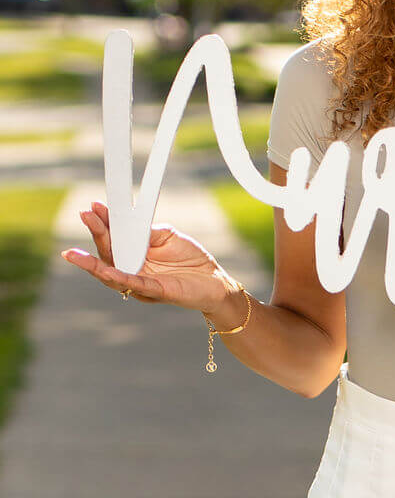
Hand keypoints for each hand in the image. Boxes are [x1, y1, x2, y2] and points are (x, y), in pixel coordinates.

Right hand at [61, 199, 238, 317]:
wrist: (215, 280)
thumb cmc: (190, 259)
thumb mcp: (167, 236)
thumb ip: (147, 231)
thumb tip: (129, 223)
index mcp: (134, 255)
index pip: (113, 239)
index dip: (102, 223)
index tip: (94, 206)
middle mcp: (133, 270)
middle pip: (107, 254)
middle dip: (96, 234)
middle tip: (85, 215)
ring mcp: (141, 283)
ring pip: (111, 274)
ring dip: (92, 264)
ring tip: (75, 255)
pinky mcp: (156, 291)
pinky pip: (134, 284)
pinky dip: (118, 277)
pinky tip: (105, 270)